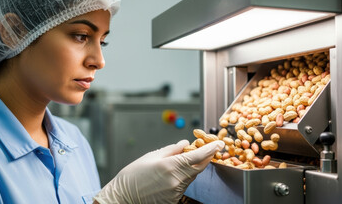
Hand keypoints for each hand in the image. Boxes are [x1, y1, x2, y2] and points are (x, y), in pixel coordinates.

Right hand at [94, 139, 224, 203]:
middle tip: (205, 149)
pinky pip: (184, 185)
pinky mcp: (174, 200)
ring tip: (178, 163)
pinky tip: (171, 176)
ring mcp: (176, 192)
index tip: (219, 144)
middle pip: (199, 167)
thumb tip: (185, 144)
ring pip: (191, 176)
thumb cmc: (133, 176)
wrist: (122, 198)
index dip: (210, 149)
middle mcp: (176, 180)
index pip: (198, 156)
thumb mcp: (151, 156)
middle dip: (204, 158)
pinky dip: (182, 178)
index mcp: (170, 166)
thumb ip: (172, 150)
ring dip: (191, 168)